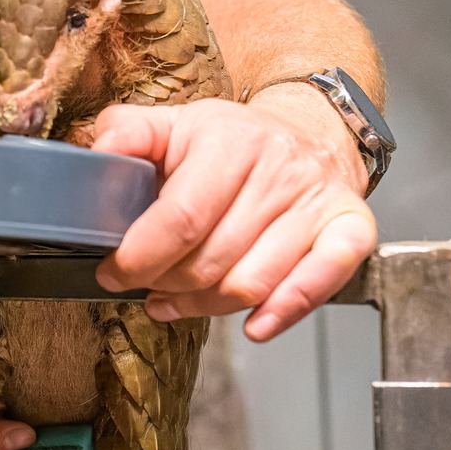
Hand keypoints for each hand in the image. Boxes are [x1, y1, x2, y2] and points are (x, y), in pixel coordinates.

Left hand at [91, 86, 376, 340]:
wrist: (308, 133)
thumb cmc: (233, 141)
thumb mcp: (175, 124)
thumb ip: (129, 132)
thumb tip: (101, 151)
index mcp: (231, 142)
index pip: (180, 219)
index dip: (140, 257)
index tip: (114, 272)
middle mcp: (279, 170)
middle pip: (212, 260)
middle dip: (167, 285)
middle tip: (145, 286)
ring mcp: (317, 202)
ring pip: (252, 283)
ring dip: (206, 307)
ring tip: (177, 302)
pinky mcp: (350, 229)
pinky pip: (320, 281)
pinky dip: (285, 312)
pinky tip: (254, 326)